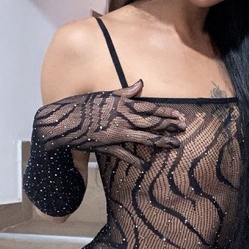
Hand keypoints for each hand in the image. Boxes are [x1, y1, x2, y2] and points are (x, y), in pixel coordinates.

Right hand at [33, 80, 185, 168]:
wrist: (64, 119)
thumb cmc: (84, 105)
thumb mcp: (106, 95)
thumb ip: (126, 92)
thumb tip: (141, 82)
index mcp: (123, 105)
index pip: (151, 108)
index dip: (167, 112)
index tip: (180, 115)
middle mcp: (123, 119)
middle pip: (152, 122)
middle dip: (169, 125)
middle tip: (184, 128)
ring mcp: (116, 133)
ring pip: (144, 137)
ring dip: (161, 141)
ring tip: (175, 144)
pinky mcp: (107, 146)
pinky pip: (124, 154)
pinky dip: (134, 160)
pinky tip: (145, 166)